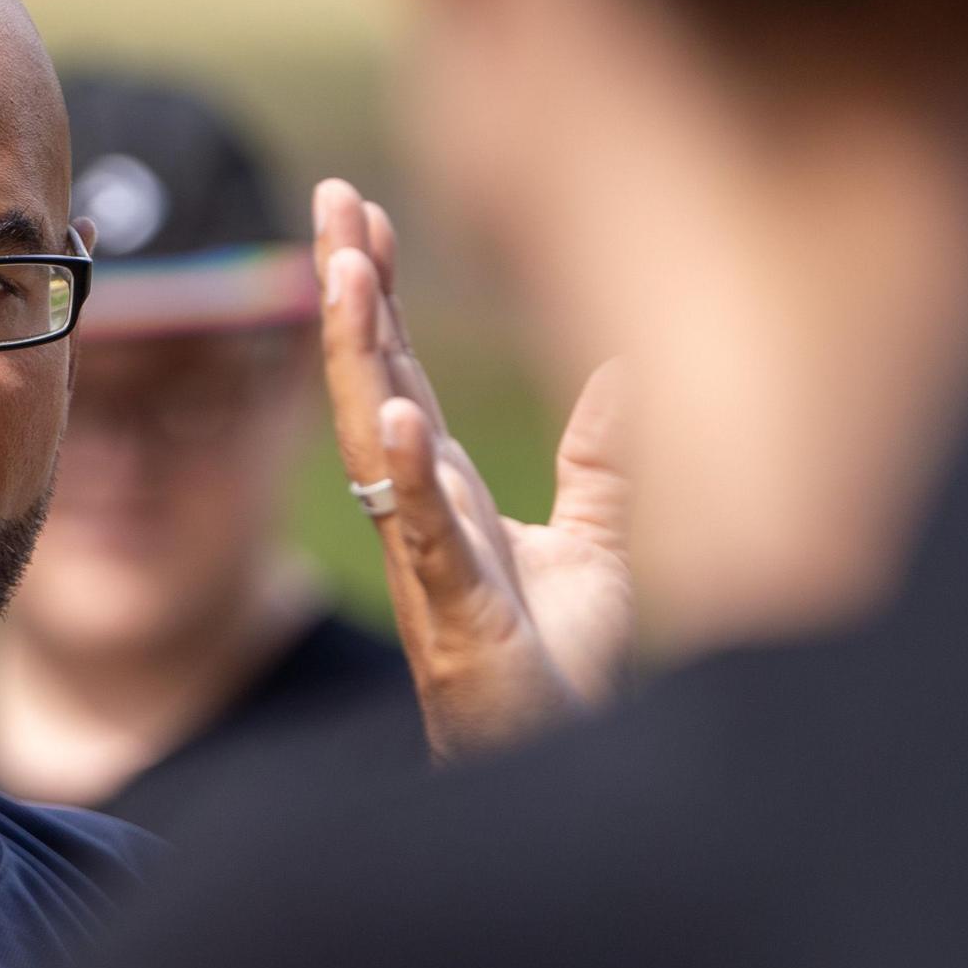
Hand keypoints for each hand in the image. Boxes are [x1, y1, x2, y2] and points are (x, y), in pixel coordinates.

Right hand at [314, 179, 633, 760]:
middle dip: (349, 286)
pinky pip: (422, 533)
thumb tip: (635, 362)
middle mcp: (419, 512)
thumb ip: (604, 458)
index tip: (362, 210)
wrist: (554, 768)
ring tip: (343, 271)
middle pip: (371, 376)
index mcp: (445, 489)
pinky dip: (406, 473)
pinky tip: (394, 415)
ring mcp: (427, 558)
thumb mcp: (597, 544)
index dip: (378, 289)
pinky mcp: (455, 612)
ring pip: (375, 437)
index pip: (398, 364)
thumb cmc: (559, 672)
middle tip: (331, 198)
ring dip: (356, 352)